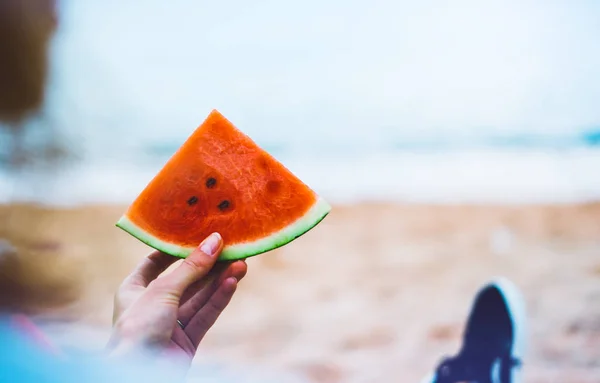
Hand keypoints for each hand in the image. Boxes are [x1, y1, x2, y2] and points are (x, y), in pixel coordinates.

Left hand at [107, 232, 246, 368]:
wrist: (138, 374)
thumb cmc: (138, 327)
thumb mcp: (163, 289)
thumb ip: (192, 267)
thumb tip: (214, 241)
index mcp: (134, 290)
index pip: (155, 263)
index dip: (174, 249)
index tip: (196, 234)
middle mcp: (152, 305)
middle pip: (185, 279)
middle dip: (208, 264)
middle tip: (231, 248)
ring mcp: (170, 324)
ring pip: (200, 297)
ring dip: (220, 279)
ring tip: (241, 262)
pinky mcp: (186, 341)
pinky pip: (205, 315)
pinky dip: (219, 299)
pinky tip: (232, 282)